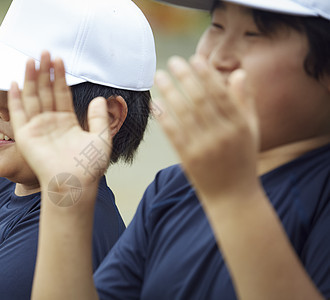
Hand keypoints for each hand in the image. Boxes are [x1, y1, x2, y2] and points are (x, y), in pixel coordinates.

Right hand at [8, 51, 110, 189]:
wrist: (75, 184)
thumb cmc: (89, 167)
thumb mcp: (101, 138)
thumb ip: (99, 118)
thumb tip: (100, 98)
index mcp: (67, 122)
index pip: (62, 93)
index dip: (60, 76)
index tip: (59, 59)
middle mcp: (51, 123)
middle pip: (46, 91)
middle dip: (44, 72)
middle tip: (44, 51)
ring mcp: (37, 129)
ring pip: (32, 98)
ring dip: (30, 79)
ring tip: (30, 59)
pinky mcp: (25, 136)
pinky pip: (18, 114)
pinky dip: (15, 99)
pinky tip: (14, 82)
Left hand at [154, 55, 259, 199]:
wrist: (233, 196)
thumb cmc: (242, 159)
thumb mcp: (251, 130)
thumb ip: (245, 101)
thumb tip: (240, 73)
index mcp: (239, 125)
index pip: (220, 94)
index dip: (206, 75)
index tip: (195, 58)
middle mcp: (221, 135)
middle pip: (199, 100)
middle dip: (185, 78)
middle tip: (172, 61)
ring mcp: (204, 147)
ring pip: (183, 114)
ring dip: (170, 92)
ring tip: (159, 75)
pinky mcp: (188, 158)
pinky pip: (173, 133)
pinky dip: (163, 116)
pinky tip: (155, 102)